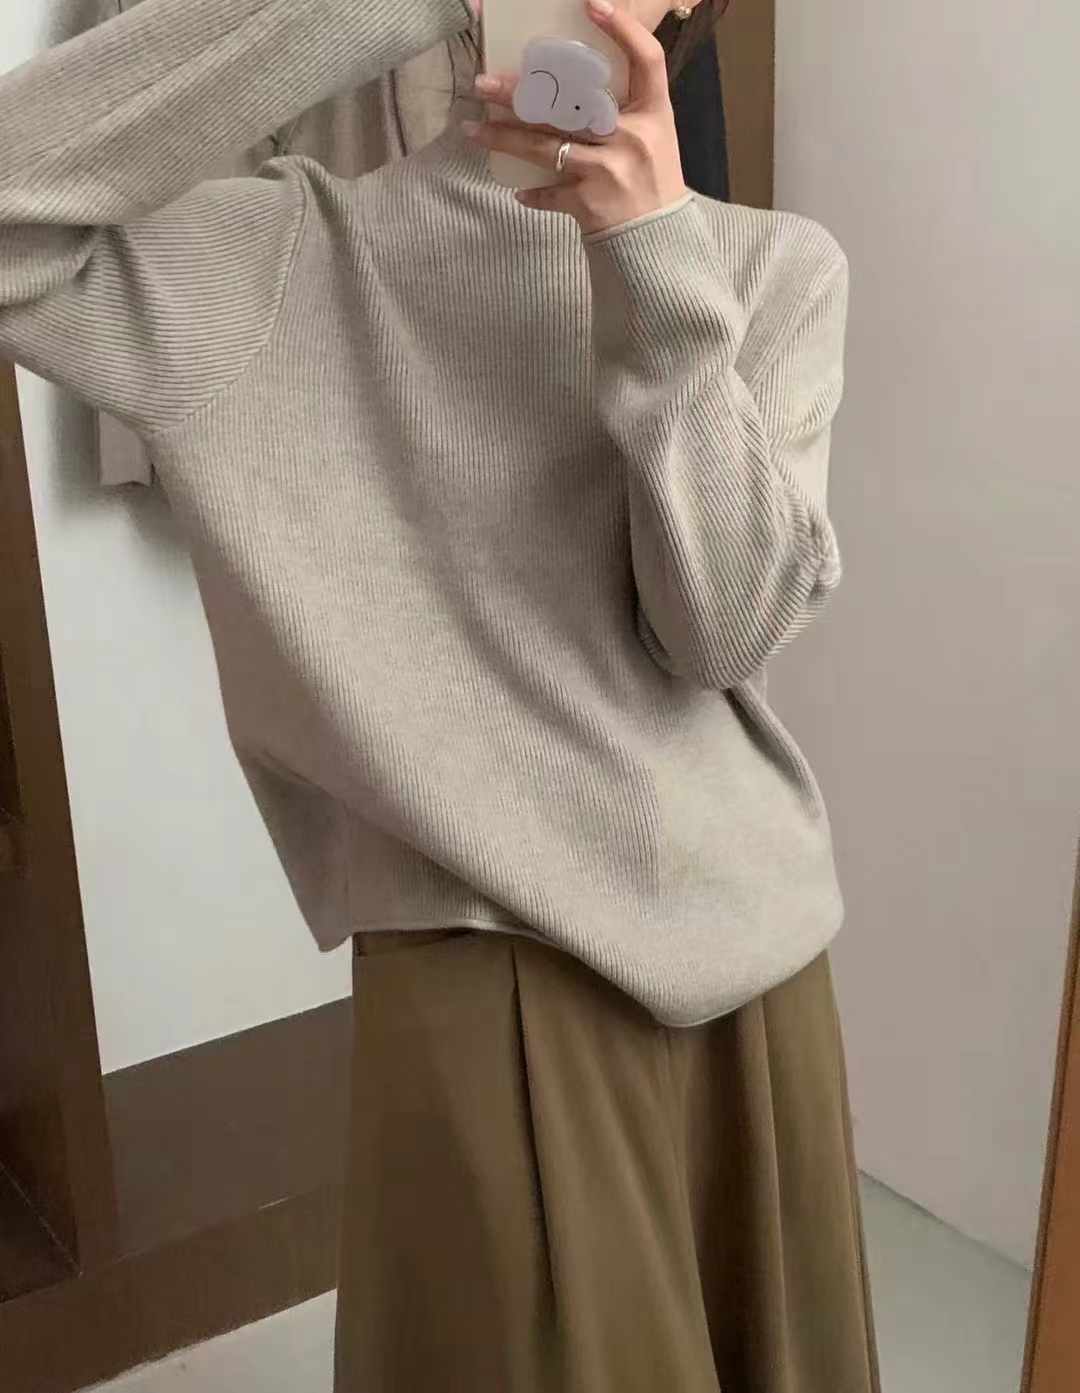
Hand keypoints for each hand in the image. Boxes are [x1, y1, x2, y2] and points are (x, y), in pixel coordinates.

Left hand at [463, 0, 686, 235]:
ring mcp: (609, 170)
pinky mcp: (589, 202)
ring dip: (505, 137)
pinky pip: (549, 191)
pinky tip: (517, 189)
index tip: (593, 4)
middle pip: (571, 103)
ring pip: (545, 146)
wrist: (659, 242)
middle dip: (521, 93)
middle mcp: (632, 137)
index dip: (622, 29)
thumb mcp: (655, 138)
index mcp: (655, 114)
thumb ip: (624, 110)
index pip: (647, 59)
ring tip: (474, 129)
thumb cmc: (653, 183)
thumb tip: (574, 81)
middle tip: (484, 83)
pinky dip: (533, 192)